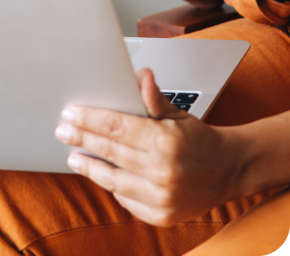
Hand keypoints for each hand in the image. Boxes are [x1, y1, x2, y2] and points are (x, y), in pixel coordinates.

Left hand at [55, 68, 246, 226]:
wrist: (228, 170)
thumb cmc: (198, 139)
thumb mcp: (177, 113)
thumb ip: (153, 98)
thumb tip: (140, 75)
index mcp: (165, 141)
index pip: (115, 127)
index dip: (89, 119)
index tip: (69, 113)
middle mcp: (162, 171)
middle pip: (109, 151)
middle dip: (81, 138)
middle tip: (62, 130)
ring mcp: (161, 197)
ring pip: (112, 179)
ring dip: (89, 166)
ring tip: (73, 156)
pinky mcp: (161, 216)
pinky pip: (126, 199)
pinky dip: (112, 185)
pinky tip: (101, 173)